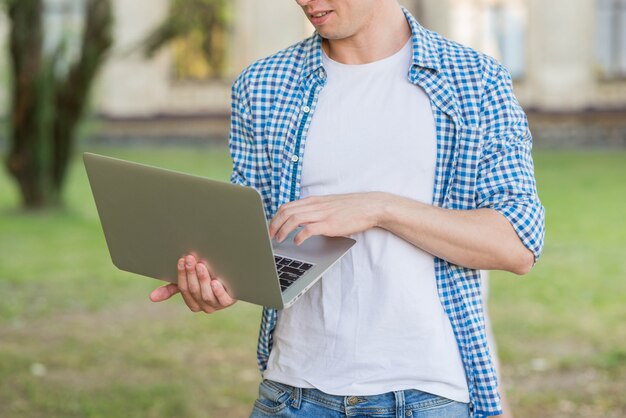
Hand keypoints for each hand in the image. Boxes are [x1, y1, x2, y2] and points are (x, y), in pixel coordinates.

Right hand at [149, 254, 235, 312]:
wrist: (234, 277)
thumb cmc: (208, 278)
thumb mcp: (190, 282)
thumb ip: (172, 288)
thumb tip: (151, 298)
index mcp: (193, 302)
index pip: (183, 289)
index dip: (181, 275)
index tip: (181, 260)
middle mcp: (204, 306)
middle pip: (194, 290)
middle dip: (190, 274)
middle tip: (190, 258)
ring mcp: (217, 305)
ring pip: (206, 295)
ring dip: (203, 279)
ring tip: (201, 265)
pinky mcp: (230, 301)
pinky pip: (223, 300)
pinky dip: (218, 291)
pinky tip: (215, 282)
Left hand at [269, 192, 386, 244]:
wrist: (370, 206)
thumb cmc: (350, 208)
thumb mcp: (328, 205)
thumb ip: (314, 210)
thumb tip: (300, 221)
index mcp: (313, 201)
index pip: (286, 206)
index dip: (274, 218)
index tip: (269, 228)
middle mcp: (315, 206)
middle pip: (286, 212)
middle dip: (273, 225)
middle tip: (269, 237)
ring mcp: (322, 214)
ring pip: (293, 219)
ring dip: (282, 231)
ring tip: (279, 240)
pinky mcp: (330, 224)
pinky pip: (309, 229)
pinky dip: (299, 236)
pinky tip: (296, 242)